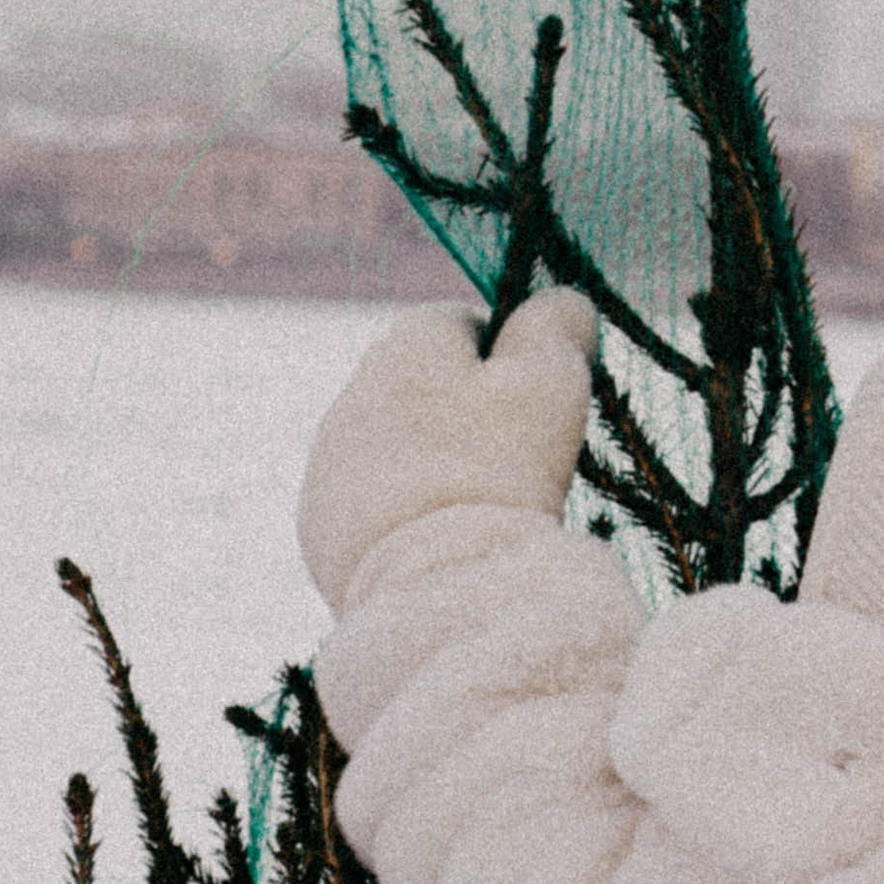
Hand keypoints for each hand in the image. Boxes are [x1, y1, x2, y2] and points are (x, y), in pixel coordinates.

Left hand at [297, 287, 598, 612]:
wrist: (436, 585)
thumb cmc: (502, 470)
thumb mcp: (550, 382)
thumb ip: (557, 325)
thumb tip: (564, 298)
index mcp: (404, 346)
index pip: (459, 321)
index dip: (507, 356)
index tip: (534, 402)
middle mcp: (352, 394)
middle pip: (422, 385)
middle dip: (465, 410)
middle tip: (516, 458)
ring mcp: (329, 463)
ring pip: (393, 443)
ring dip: (431, 460)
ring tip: (478, 504)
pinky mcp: (320, 525)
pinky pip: (370, 501)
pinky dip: (403, 511)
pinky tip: (439, 539)